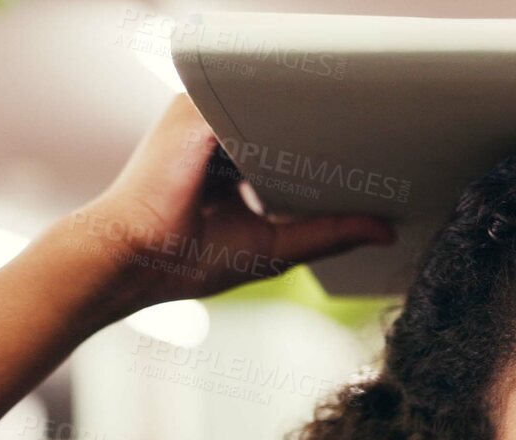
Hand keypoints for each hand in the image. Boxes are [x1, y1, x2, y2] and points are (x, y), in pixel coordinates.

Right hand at [47, 95, 396, 313]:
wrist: (132, 260)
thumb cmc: (184, 259)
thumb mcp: (275, 247)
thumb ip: (327, 233)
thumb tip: (383, 232)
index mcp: (226, 155)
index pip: (290, 140)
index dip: (328, 153)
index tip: (370, 165)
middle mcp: (213, 127)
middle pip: (285, 120)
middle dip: (328, 136)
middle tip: (381, 148)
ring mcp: (202, 113)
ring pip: (275, 108)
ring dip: (313, 123)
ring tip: (361, 137)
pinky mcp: (196, 114)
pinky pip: (253, 103)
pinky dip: (290, 120)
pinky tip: (325, 133)